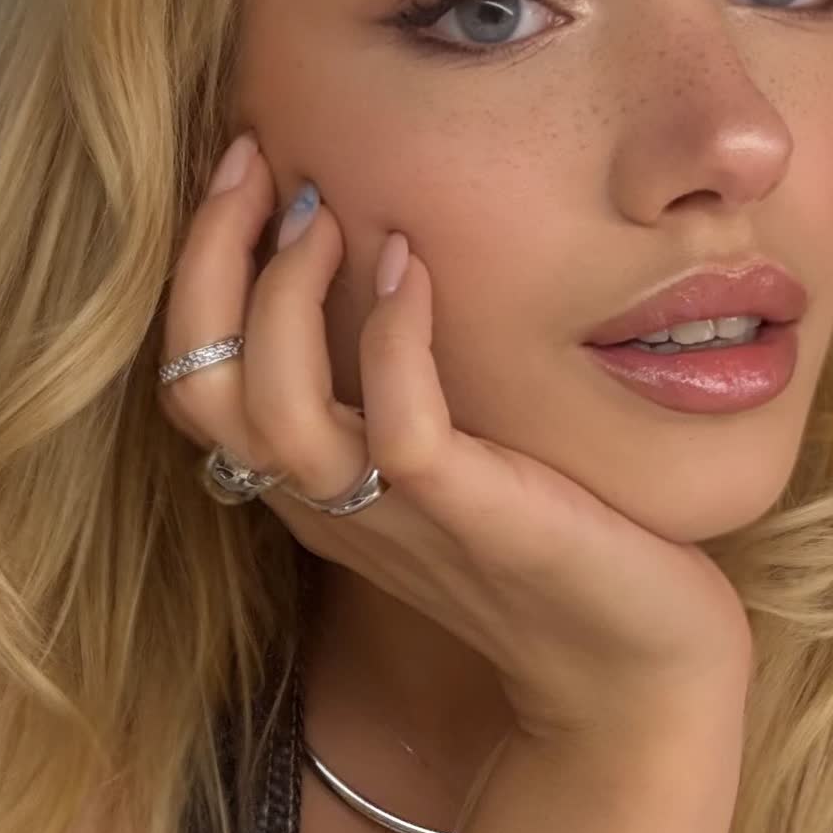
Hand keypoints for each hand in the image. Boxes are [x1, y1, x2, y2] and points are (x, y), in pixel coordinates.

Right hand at [157, 139, 753, 744]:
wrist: (635, 671)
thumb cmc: (555, 543)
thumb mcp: (454, 453)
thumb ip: (398, 379)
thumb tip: (386, 248)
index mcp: (314, 486)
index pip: (197, 378)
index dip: (197, 270)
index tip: (245, 166)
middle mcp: (330, 505)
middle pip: (203, 389)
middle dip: (209, 262)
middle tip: (256, 161)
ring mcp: (396, 516)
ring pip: (273, 413)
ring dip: (285, 296)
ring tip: (329, 213)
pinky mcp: (476, 518)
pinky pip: (401, 430)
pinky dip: (394, 341)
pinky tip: (413, 266)